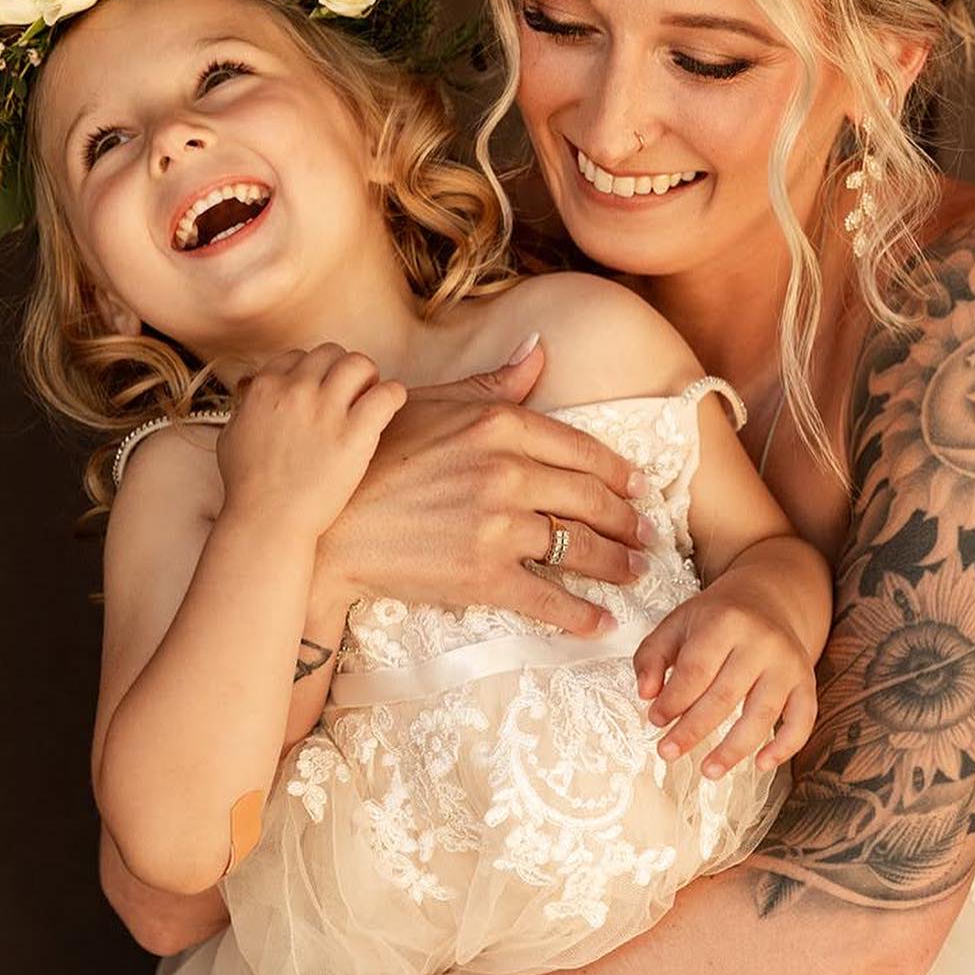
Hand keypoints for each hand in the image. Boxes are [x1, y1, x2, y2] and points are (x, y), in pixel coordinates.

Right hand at [218, 344, 406, 540]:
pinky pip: (387, 394)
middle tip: (350, 395)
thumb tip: (253, 396)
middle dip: (343, 370)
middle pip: (331, 353)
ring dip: (369, 377)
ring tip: (369, 400)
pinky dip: (394, 395)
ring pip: (360, 364)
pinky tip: (391, 406)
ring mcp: (325, 411)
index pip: (298, 356)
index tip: (321, 390)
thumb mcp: (231, 436)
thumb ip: (245, 409)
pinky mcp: (354, 434)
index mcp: (264, 387)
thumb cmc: (247, 487)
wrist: (267, 521)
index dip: (313, 371)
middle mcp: (295, 391)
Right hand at [311, 339, 653, 634]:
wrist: (327, 524)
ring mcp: (497, 525)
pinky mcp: (483, 574)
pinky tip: (601, 622)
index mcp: (499, 424)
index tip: (639, 489)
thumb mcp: (434, 403)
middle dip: (628, 521)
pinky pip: (548, 598)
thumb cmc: (374, 457)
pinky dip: (581, 614)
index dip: (618, 473)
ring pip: (578, 546)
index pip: (580, 449)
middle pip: (590, 499)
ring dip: (616, 564)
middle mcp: (507, 471)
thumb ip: (494, 383)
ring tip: (634, 572)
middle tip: (648, 536)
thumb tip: (539, 352)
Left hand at [634, 578, 818, 778]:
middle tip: (667, 752)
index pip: (697, 669)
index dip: (673, 700)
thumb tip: (646, 694)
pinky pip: (803, 720)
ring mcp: (788, 663)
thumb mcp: (677, 623)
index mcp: (726, 620)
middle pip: (725, 696)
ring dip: (734, 749)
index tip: (654, 720)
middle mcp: (762, 641)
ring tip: (708, 771)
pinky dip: (785, 747)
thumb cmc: (716, 617)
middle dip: (693, 730)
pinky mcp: (806, 681)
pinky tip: (761, 765)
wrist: (768, 598)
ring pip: (763, 714)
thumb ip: (652, 656)